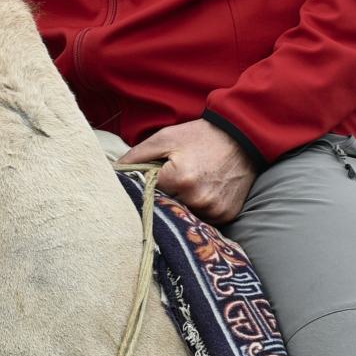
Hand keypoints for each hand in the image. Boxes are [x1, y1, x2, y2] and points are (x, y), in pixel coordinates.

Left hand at [119, 119, 255, 223]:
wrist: (244, 137)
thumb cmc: (201, 136)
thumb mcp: (165, 138)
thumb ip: (136, 156)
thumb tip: (112, 171)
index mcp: (179, 179)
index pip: (149, 193)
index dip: (149, 184)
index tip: (155, 176)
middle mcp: (197, 199)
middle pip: (166, 206)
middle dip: (165, 196)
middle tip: (174, 179)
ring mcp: (214, 209)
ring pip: (184, 215)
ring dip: (182, 204)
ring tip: (191, 184)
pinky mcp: (227, 215)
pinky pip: (204, 219)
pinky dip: (200, 209)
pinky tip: (204, 192)